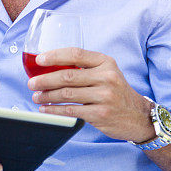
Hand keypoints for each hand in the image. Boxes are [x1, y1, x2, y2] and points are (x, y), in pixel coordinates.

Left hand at [27, 47, 155, 142]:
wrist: (139, 116)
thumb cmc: (115, 91)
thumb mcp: (106, 72)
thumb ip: (84, 68)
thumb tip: (50, 67)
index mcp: (105, 62)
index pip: (75, 54)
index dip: (54, 56)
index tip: (39, 60)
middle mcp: (107, 77)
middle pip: (67, 76)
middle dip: (45, 80)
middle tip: (32, 83)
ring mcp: (105, 96)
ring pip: (67, 94)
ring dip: (47, 96)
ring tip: (36, 96)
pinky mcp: (101, 114)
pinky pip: (71, 111)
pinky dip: (55, 110)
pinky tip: (46, 109)